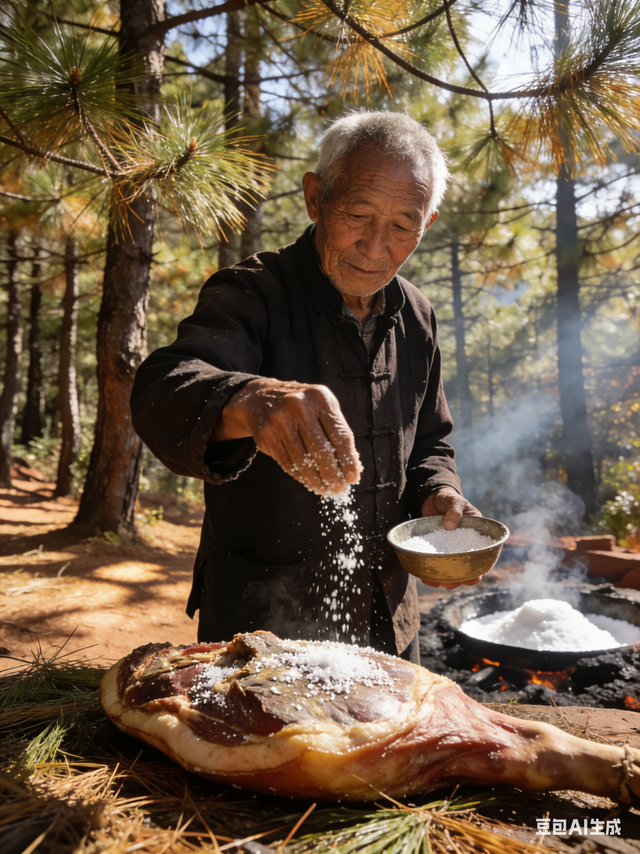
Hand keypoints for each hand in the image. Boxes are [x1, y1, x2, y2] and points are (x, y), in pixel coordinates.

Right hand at [212, 378, 361, 495]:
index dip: (348, 460)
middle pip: (320, 449)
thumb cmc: (302, 407)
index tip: (352, 478)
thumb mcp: (321, 407)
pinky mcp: (266, 435)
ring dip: (316, 480)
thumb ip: (336, 430)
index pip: (339, 434)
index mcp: (320, 398)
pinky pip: (287, 462)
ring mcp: (279, 420)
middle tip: (339, 489)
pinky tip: (309, 482)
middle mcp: (299, 406)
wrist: (261, 398)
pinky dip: (300, 476)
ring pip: (302, 460)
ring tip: (325, 489)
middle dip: (332, 474)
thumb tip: (350, 465)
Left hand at [420, 487, 482, 588]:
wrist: (432, 498)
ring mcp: (450, 549)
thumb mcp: (454, 500)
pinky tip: (425, 577)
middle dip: (460, 579)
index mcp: (475, 535)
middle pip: (467, 568)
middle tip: (449, 582)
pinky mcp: (437, 550)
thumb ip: (454, 510)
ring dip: (445, 579)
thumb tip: (450, 525)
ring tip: (434, 581)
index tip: (474, 576)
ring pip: (452, 570)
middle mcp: (464, 546)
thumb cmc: (448, 498)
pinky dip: (432, 572)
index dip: (479, 569)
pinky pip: (437, 564)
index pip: (482, 556)